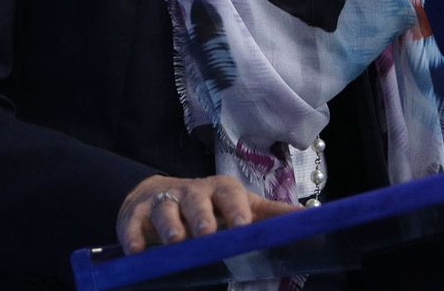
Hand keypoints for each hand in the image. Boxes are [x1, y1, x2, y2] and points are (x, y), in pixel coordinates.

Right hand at [116, 173, 300, 253]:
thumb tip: (310, 218)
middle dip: (202, 215)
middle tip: (207, 233)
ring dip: (170, 225)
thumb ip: (271, 216)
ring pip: (165, 208)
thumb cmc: (209, 207)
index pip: (230, 194)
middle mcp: (191, 192)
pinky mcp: (137, 212)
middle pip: (196, 198)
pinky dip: (134, 235)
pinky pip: (133, 222)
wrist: (157, 194)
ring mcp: (163, 201)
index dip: (236, 208)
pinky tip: (136, 251)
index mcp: (220, 192)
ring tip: (175, 242)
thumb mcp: (241, 207)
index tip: (243, 225)